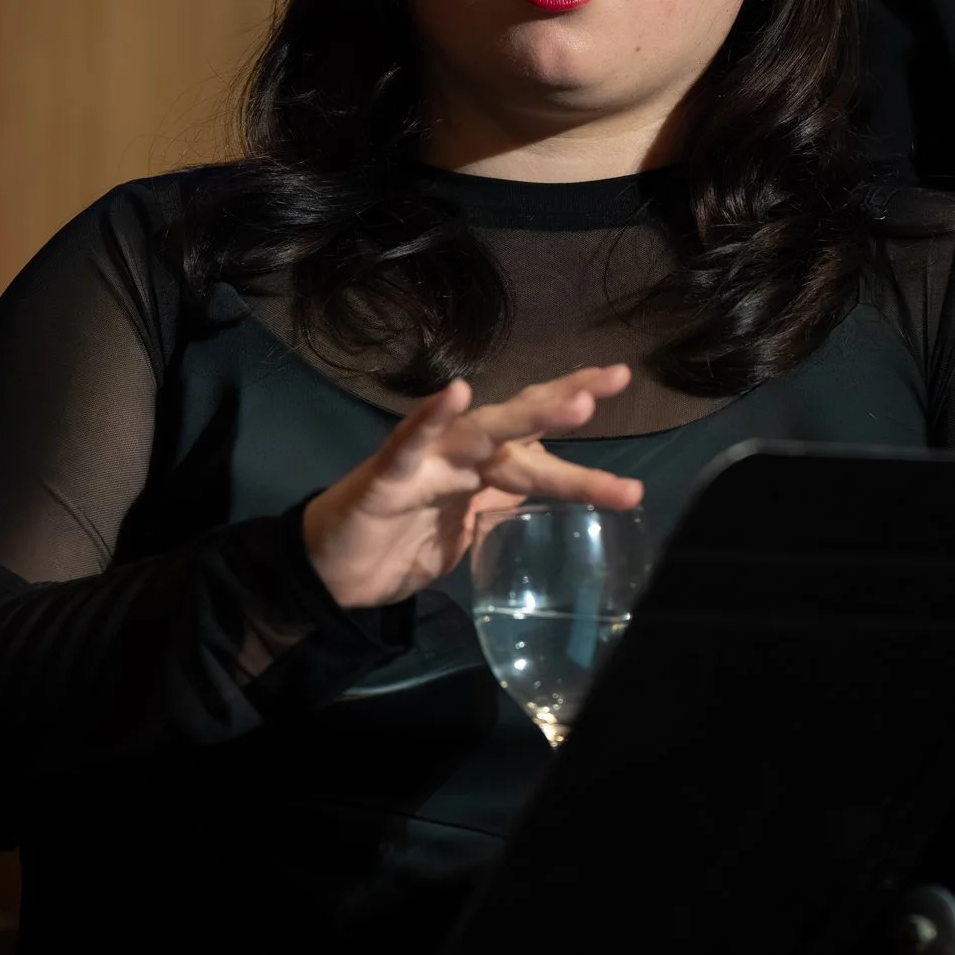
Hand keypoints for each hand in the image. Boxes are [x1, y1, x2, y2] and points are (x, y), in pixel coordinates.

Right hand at [302, 365, 643, 609]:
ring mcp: (424, 461)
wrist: (333, 575)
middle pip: (518, 423)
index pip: (535, 434)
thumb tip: (541, 495)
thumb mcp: (466, 532)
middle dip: (564, 404)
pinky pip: (408, 445)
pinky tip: (454, 393)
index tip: (621, 379)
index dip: (571, 407)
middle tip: (614, 379)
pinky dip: (429, 418)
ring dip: (527, 417)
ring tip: (577, 402)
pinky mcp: (386, 477)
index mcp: (480, 468)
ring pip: (482, 432)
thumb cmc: (397, 545)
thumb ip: (500, 508)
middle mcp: (458, 454)